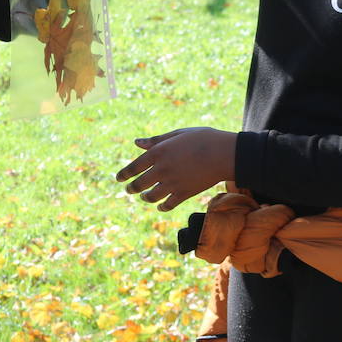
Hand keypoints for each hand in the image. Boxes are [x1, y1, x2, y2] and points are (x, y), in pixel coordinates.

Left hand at [117, 127, 236, 211]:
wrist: (223, 153)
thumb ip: (156, 141)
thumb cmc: (202, 138)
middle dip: (132, 188)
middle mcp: (161, 170)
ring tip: (144, 197)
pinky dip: (162, 206)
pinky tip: (161, 205)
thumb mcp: (177, 134)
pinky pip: (168, 204)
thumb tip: (137, 143)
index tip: (119, 178)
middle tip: (129, 189)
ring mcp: (172, 183)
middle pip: (139, 184)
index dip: (124, 174)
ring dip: (145, 197)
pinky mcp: (184, 193)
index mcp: (158, 153)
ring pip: (151, 196)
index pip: (133, 167)